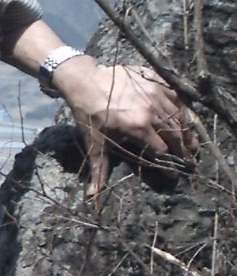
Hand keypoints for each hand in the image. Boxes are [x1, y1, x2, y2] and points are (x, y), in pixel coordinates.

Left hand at [53, 55, 198, 193]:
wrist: (84, 80)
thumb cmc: (89, 113)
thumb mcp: (94, 142)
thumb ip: (99, 169)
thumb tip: (93, 195)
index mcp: (138, 127)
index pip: (162, 151)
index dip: (168, 165)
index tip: (173, 174)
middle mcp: (151, 111)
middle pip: (176, 135)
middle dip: (184, 150)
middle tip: (189, 160)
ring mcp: (155, 93)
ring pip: (179, 116)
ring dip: (186, 132)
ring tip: (191, 143)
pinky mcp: (155, 80)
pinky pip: (176, 96)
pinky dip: (182, 108)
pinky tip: (184, 117)